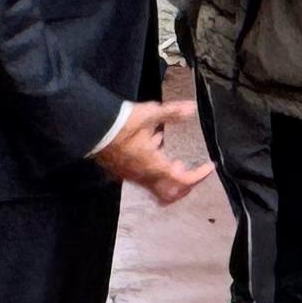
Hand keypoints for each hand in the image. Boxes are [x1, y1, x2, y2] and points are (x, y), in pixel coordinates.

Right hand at [94, 98, 215, 205]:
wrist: (92, 129)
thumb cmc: (121, 123)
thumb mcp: (150, 114)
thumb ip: (172, 113)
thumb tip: (192, 108)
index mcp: (154, 165)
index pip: (183, 180)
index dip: (199, 175)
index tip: (209, 166)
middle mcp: (144, 176)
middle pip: (170, 194)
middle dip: (185, 186)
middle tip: (194, 172)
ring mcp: (132, 176)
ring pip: (157, 187)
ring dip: (170, 177)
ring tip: (175, 160)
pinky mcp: (123, 172)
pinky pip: (144, 179)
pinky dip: (155, 170)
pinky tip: (153, 148)